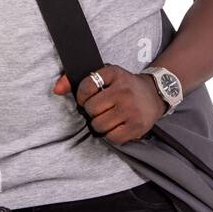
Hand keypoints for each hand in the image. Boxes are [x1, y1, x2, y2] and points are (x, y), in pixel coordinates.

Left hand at [52, 64, 167, 144]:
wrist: (155, 93)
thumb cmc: (124, 85)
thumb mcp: (105, 76)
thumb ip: (78, 81)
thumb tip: (56, 89)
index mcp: (114, 73)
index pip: (86, 86)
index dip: (82, 96)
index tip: (88, 98)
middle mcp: (123, 90)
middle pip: (91, 109)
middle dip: (93, 112)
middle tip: (102, 109)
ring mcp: (131, 109)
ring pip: (99, 125)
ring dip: (101, 124)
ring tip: (110, 117)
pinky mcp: (137, 126)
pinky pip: (112, 137)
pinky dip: (111, 134)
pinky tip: (117, 125)